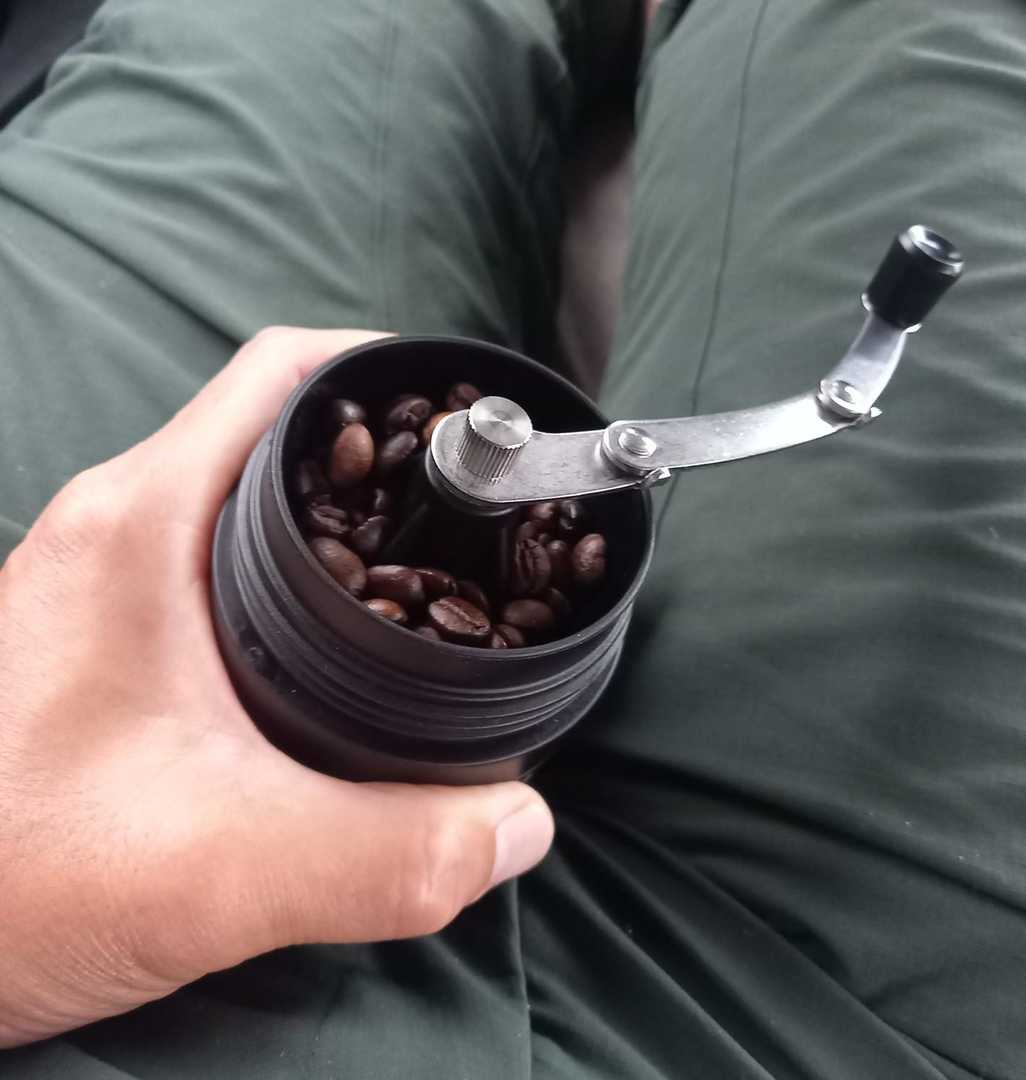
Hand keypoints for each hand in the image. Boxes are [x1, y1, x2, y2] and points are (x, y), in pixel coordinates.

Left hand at [0, 327, 553, 1046]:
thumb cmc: (3, 880)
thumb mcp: (219, 869)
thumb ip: (388, 853)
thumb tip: (519, 825)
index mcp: (142, 524)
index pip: (283, 375)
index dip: (391, 369)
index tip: (471, 415)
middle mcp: (119, 528)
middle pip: (276, 427)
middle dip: (385, 447)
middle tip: (475, 501)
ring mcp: (106, 579)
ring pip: (249, 497)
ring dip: (342, 516)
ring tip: (435, 566)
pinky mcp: (107, 634)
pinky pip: (224, 562)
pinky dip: (300, 578)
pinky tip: (346, 648)